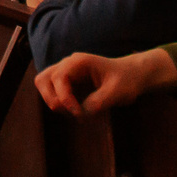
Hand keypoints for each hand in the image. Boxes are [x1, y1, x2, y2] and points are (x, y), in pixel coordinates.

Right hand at [34, 49, 172, 117]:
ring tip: (72, 112)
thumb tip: (81, 113)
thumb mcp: (117, 92)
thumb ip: (99, 102)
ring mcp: (67, 73)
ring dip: (53, 101)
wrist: (133, 76)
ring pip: (43, 84)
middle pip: (42, 79)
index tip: (79, 114)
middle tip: (71, 113)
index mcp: (79, 62)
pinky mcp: (68, 83)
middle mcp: (69, 65)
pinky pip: (53, 92)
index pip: (58, 78)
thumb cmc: (127, 80)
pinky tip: (76, 111)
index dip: (64, 98)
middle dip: (52, 99)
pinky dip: (59, 103)